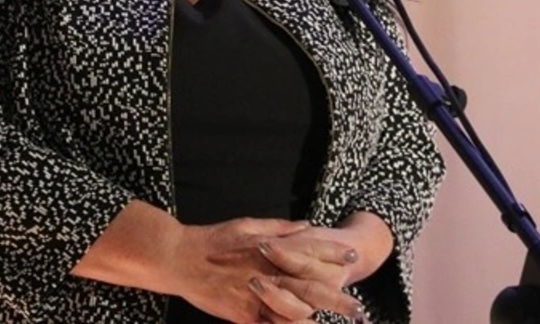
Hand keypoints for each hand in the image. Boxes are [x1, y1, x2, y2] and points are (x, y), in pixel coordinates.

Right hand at [168, 218, 366, 322]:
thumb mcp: (247, 225)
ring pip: (293, 311)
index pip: (308, 250)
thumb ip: (278, 228)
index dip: (332, 254)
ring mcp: (255, 295)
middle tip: (360, 309)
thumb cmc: (213, 239)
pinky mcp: (243, 314)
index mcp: (269, 248)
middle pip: (309, 286)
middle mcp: (267, 272)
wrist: (179, 258)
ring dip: (317, 319)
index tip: (354, 257)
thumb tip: (307, 225)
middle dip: (336, 299)